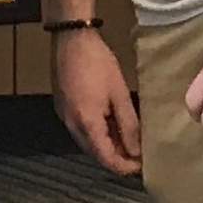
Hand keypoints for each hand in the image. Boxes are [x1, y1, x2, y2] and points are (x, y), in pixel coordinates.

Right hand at [53, 29, 141, 174]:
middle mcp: (70, 123)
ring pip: (85, 141)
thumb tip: (136, 151)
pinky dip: (94, 132)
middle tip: (137, 151)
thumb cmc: (97, 62)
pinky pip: (78, 127)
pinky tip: (107, 122)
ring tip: (126, 137)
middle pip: (94, 152)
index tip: (141, 164)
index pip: (106, 158)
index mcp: (86, 123)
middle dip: (115, 156)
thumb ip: (128, 125)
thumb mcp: (119, 93)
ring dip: (105, 144)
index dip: (124, 166)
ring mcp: (63, 114)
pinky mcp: (61, 104)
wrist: (71, 37)